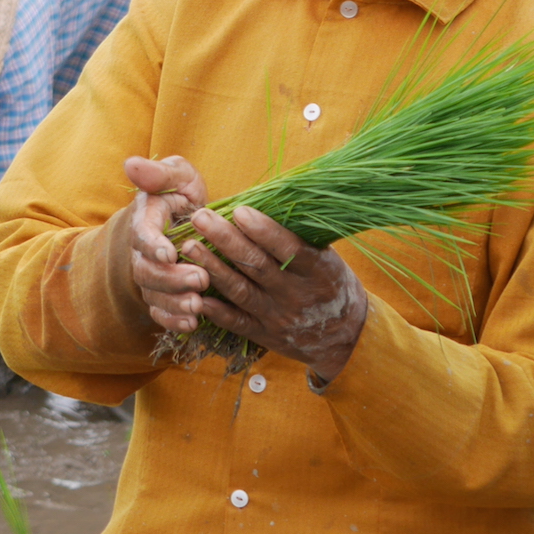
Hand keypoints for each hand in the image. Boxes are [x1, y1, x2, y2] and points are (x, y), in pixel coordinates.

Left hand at [124, 155, 368, 383]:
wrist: (345, 335)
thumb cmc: (330, 283)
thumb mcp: (327, 257)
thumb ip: (299, 236)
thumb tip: (267, 199)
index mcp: (318, 271)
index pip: (289, 249)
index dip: (263, 230)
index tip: (238, 210)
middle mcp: (297, 295)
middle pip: (257, 266)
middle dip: (226, 240)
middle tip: (200, 218)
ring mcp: (279, 317)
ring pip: (241, 291)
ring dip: (212, 268)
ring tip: (189, 246)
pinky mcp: (264, 335)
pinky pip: (236, 323)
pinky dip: (214, 309)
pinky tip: (193, 291)